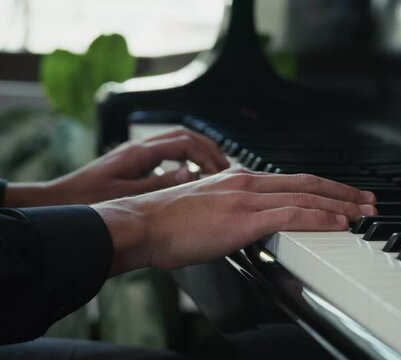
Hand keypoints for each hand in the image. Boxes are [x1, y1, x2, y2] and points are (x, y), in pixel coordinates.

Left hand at [4, 127, 228, 205]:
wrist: (59, 201)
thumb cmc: (87, 199)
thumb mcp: (128, 195)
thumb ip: (160, 184)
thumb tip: (191, 174)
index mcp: (139, 153)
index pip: (185, 143)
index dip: (207, 155)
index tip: (221, 171)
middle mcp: (139, 148)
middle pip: (184, 136)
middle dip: (208, 149)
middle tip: (225, 167)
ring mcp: (136, 154)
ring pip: (176, 143)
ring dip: (197, 153)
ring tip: (213, 170)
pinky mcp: (133, 163)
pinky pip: (167, 154)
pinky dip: (184, 160)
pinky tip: (189, 177)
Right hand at [93, 168, 377, 274]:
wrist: (141, 224)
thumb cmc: (168, 222)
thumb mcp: (208, 209)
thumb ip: (234, 211)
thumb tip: (253, 224)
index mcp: (241, 179)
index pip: (294, 180)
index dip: (324, 187)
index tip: (344, 196)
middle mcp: (248, 182)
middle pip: (309, 182)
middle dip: (343, 192)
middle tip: (368, 201)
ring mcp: (247, 197)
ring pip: (307, 195)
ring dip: (341, 204)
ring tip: (364, 213)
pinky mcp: (244, 217)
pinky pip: (293, 214)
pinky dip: (320, 217)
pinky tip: (338, 223)